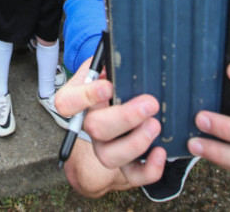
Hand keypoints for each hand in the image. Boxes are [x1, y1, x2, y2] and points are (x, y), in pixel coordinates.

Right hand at [55, 60, 166, 186]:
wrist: (125, 99)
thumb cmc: (116, 78)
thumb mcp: (109, 64)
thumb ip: (111, 60)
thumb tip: (122, 54)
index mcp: (79, 99)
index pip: (67, 103)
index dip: (85, 97)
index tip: (108, 87)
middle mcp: (89, 126)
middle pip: (95, 129)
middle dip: (124, 117)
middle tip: (150, 103)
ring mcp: (104, 148)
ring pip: (109, 156)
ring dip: (135, 142)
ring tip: (156, 124)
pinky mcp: (124, 166)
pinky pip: (132, 176)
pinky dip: (148, 169)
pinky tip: (161, 152)